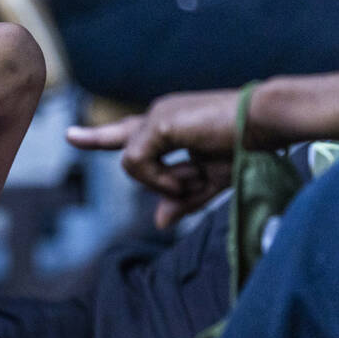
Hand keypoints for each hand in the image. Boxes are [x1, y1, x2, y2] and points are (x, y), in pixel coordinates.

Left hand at [67, 89, 240, 227]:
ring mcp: (157, 115)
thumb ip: (182, 200)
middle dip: (133, 164)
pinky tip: (186, 178)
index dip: (98, 137)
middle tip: (151, 163)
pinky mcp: (158, 121)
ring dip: (163, 182)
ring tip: (195, 179)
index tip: (70, 136)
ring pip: (131, 164)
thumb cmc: (246, 147)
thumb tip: (159, 222)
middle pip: (125, 150)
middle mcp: (158, 115)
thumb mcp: (210, 182)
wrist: (267, 123)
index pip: (126, 132)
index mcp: (168, 125)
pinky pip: (137, 162)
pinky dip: (159, 179)